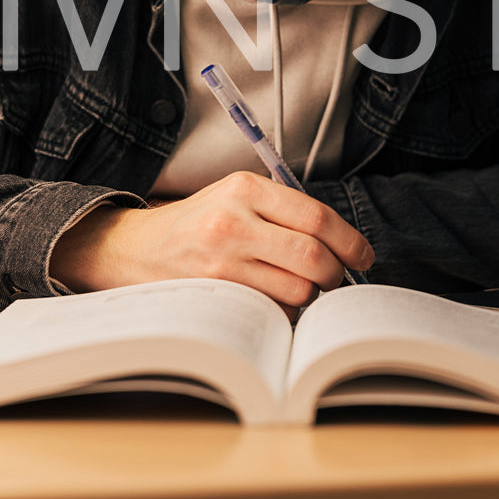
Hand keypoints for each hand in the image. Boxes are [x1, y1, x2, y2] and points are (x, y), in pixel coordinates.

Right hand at [49, 172, 373, 310]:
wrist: (134, 248)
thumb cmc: (197, 223)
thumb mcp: (235, 196)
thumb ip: (284, 211)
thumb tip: (343, 243)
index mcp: (245, 188)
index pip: (316, 217)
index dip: (350, 241)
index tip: (364, 256)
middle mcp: (233, 220)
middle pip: (313, 256)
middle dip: (335, 273)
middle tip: (336, 277)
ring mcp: (221, 260)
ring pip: (297, 290)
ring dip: (309, 296)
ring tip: (296, 287)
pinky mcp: (214, 293)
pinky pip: (272, 311)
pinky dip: (282, 311)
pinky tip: (268, 299)